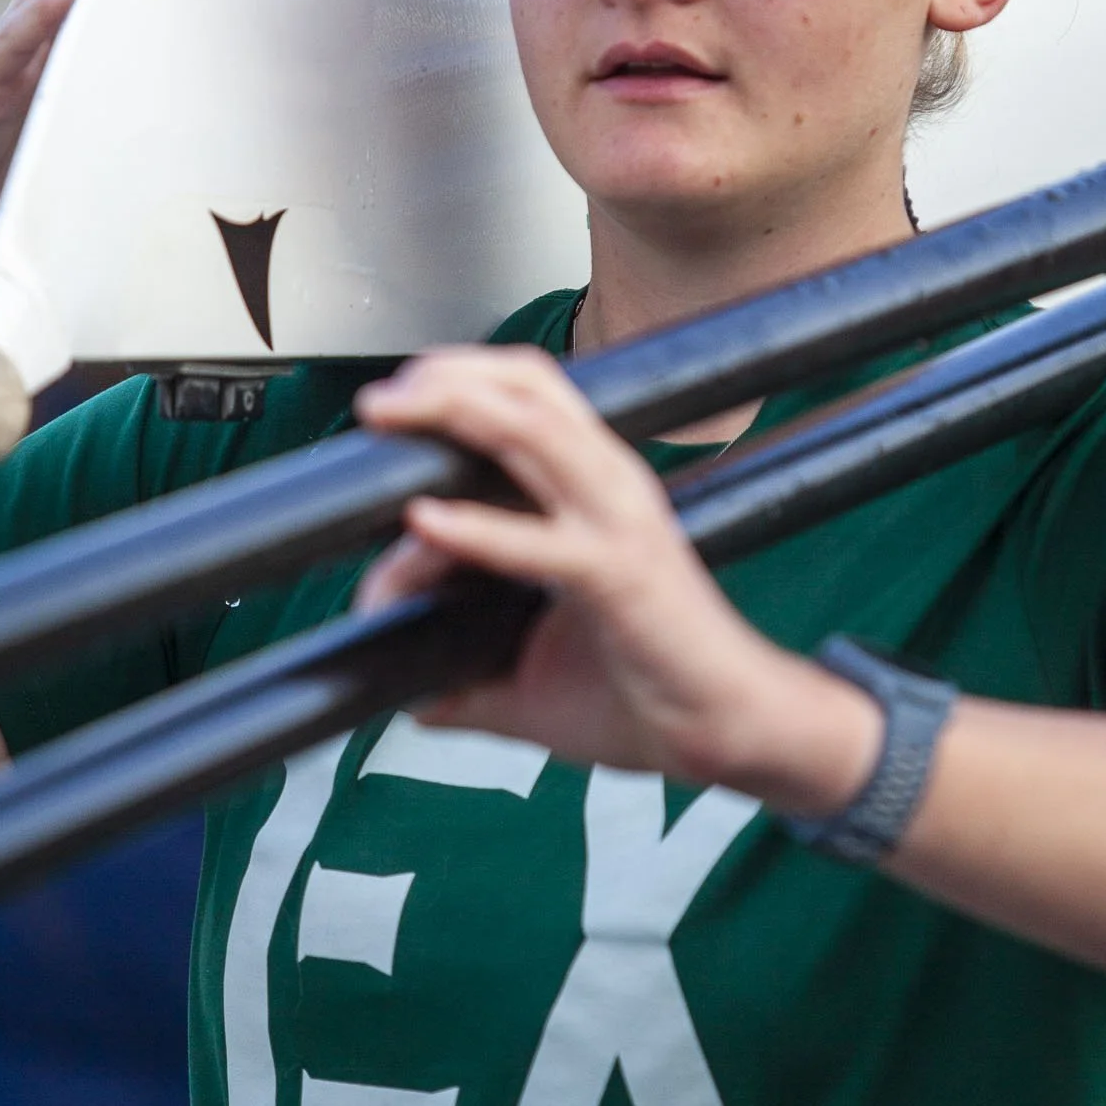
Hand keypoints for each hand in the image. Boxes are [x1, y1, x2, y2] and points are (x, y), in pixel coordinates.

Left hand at [353, 345, 879, 810]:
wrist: (727, 730)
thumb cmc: (648, 693)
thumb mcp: (534, 674)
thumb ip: (467, 677)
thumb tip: (408, 693)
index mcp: (595, 491)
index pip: (521, 403)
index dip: (447, 403)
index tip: (385, 436)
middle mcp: (609, 488)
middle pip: (526, 387)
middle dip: (445, 374)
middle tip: (378, 401)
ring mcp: (618, 525)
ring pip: (532, 433)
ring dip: (454, 413)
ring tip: (390, 415)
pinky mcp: (621, 577)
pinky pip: (541, 542)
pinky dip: (478, 529)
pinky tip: (425, 522)